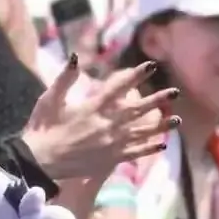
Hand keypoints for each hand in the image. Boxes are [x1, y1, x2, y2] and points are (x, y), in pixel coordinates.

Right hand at [22, 60, 176, 181]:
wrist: (39, 162)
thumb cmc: (42, 128)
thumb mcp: (49, 100)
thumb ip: (65, 79)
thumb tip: (76, 57)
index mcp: (92, 107)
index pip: (119, 87)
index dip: (136, 75)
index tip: (151, 65)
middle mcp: (107, 125)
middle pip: (138, 110)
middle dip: (158, 99)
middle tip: (175, 92)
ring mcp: (111, 144)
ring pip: (142, 133)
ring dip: (161, 126)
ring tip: (178, 120)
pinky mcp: (110, 160)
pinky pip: (134, 153)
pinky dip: (149, 149)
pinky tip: (162, 145)